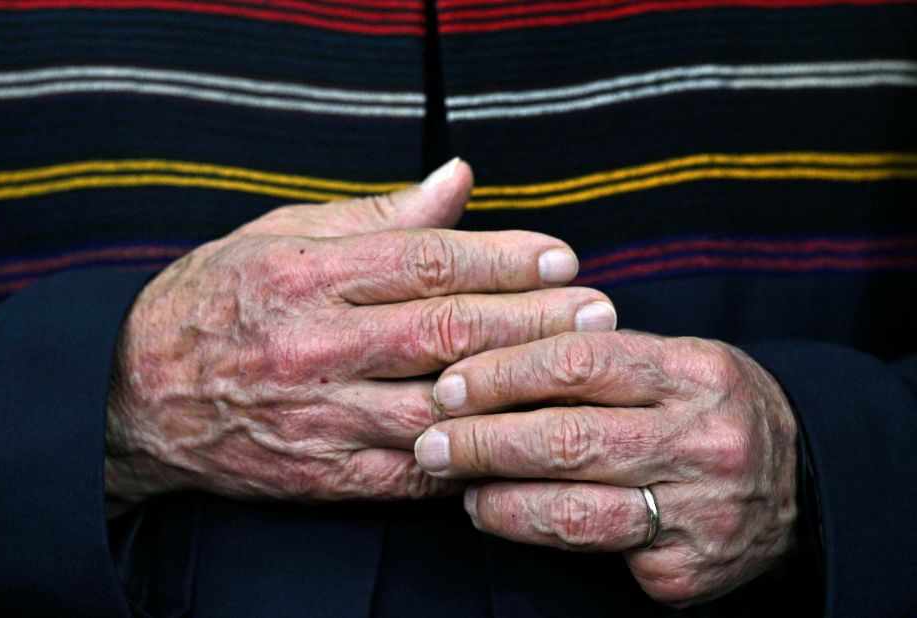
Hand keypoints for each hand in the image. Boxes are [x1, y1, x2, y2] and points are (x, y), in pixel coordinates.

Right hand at [106, 159, 618, 504]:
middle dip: (532, 319)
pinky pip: (412, 469)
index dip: (504, 258)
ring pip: (439, 405)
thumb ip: (376, 215)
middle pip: (447, 331)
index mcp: (308, 274)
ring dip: (517, 390)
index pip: (428, 261)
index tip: (561, 257)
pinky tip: (519, 437)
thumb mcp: (281, 236)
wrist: (134, 394)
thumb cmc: (217, 301)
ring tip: (578, 373)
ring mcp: (319, 416)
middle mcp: (316, 345)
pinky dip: (470, 454)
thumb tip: (457, 177)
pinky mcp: (320, 475)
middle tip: (596, 310)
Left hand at [415, 330, 796, 605]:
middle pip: (568, 439)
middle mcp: (700, 441)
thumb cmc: (709, 407)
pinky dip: (542, 538)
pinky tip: (510, 520)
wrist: (802, 482)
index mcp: (693, 372)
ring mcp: (697, 512)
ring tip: (461, 488)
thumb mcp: (675, 360)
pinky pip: (600, 558)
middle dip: (482, 441)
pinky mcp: (688, 570)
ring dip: (501, 500)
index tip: (450, 385)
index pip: (579, 362)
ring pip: (575, 511)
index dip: (503, 373)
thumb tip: (489, 360)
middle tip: (430, 442)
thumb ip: (599, 358)